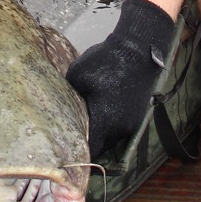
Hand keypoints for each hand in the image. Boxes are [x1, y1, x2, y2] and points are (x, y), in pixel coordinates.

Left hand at [66, 0, 174, 159]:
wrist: (137, 51)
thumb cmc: (105, 62)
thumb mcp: (77, 75)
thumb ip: (69, 95)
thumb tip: (63, 106)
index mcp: (104, 122)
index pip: (89, 148)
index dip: (76, 150)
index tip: (64, 147)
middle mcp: (119, 129)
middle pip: (100, 147)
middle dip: (87, 143)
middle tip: (71, 136)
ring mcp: (131, 124)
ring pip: (111, 139)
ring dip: (99, 135)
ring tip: (84, 125)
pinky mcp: (137, 116)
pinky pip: (119, 129)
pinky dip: (109, 126)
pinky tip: (100, 115)